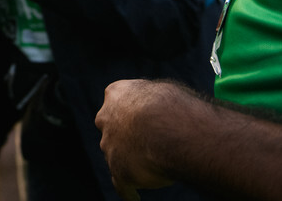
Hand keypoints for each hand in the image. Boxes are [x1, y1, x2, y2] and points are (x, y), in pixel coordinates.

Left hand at [95, 80, 184, 199]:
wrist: (168, 127)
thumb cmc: (174, 105)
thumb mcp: (163, 90)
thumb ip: (154, 100)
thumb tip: (162, 106)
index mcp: (116, 94)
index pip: (119, 103)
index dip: (132, 113)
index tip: (141, 120)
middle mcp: (107, 119)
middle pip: (113, 129)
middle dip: (124, 136)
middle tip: (145, 144)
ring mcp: (110, 146)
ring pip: (116, 155)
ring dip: (128, 161)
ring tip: (149, 168)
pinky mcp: (119, 171)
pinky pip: (121, 185)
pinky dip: (128, 191)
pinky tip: (133, 197)